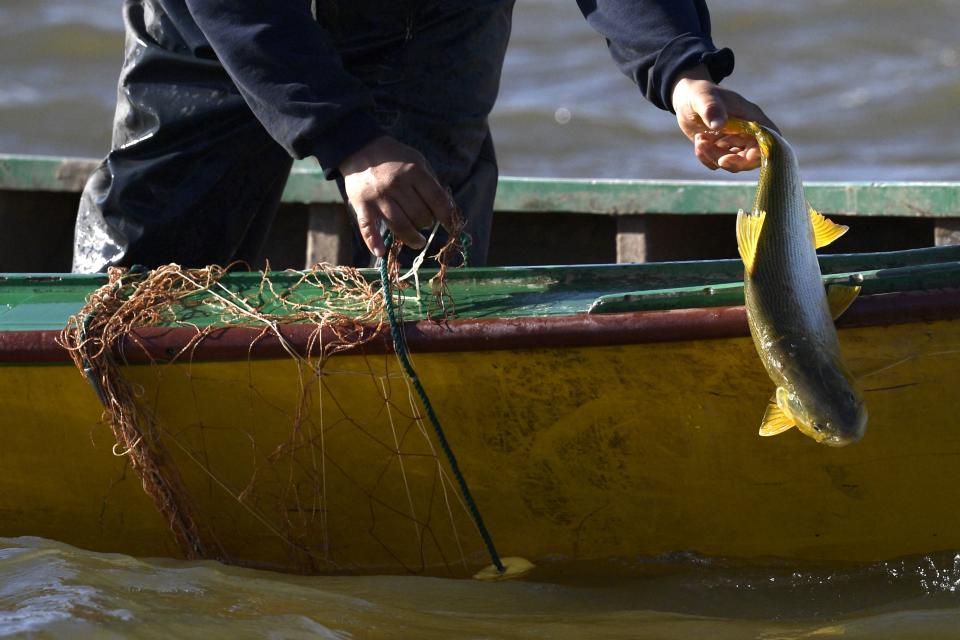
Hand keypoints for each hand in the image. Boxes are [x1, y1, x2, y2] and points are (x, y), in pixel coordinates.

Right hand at [339, 136, 455, 256]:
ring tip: (418, 241)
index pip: (437, 200)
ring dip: (412, 238)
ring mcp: (378, 197)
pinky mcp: (362, 205)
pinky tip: (381, 252)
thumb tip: (448, 208)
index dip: (448, 216)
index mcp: (414, 172)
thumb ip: (432, 183)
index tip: (452, 226)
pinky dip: (373, 242)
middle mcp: (396, 185)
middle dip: (427, 223)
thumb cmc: (394, 158)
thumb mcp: (418, 161)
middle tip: (425, 222)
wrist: (360, 148)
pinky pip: (367, 228)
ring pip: (400, 226)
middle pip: (420, 216)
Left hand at [671, 64, 777, 172]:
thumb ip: (712, 109)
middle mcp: (746, 133)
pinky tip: (698, 142)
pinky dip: (706, 158)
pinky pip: (717, 163)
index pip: (769, 138)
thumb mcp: (703, 98)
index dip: (764, 151)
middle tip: (720, 160)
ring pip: (733, 163)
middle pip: (753, 158)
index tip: (749, 156)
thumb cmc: (699, 93)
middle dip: (736, 162)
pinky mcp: (720, 150)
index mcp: (751, 117)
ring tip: (700, 139)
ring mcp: (733, 143)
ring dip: (715, 157)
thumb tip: (719, 124)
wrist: (686, 98)